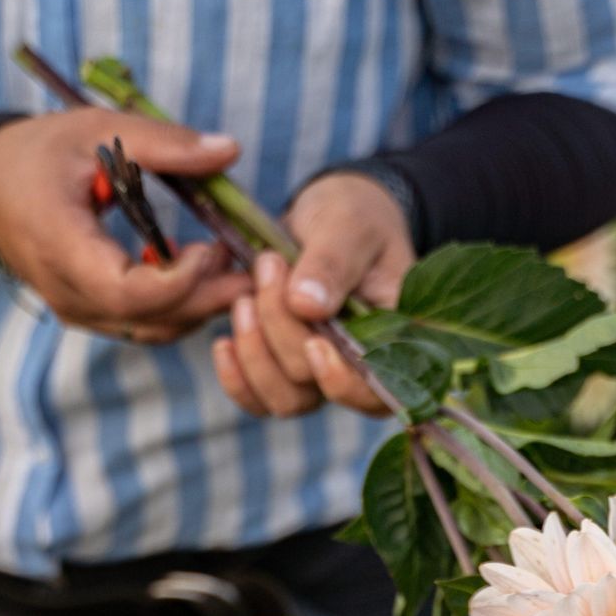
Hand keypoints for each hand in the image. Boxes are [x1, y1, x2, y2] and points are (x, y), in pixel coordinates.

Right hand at [0, 108, 251, 342]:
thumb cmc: (40, 152)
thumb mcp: (96, 129)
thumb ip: (164, 143)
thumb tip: (230, 149)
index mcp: (59, 244)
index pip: (125, 290)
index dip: (176, 281)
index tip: (211, 248)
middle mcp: (66, 292)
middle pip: (148, 319)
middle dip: (205, 298)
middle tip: (251, 270)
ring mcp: (77, 311)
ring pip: (151, 330)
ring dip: (198, 306)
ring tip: (233, 265)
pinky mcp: (89, 314)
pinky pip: (143, 324)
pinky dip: (179, 306)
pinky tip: (202, 269)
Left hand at [212, 172, 414, 417]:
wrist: (325, 217)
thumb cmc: (352, 216)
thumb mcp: (347, 225)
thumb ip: (332, 263)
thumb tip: (306, 306)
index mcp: (393, 340)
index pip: (375, 393)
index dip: (344, 383)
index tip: (313, 343)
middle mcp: (357, 369)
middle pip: (314, 385)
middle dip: (281, 330)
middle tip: (268, 265)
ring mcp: (319, 375)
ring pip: (284, 399)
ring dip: (255, 354)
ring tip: (243, 298)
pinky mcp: (283, 370)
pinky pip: (257, 396)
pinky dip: (235, 376)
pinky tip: (222, 342)